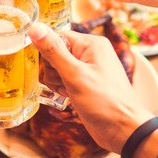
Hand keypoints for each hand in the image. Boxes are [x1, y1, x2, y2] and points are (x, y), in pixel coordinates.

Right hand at [29, 22, 151, 154]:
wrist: (123, 130)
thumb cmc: (104, 102)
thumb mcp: (75, 75)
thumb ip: (53, 51)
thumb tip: (35, 27)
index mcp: (92, 44)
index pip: (57, 37)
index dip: (50, 53)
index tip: (54, 69)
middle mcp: (91, 53)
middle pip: (55, 53)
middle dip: (53, 71)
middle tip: (66, 83)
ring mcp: (88, 69)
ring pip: (57, 68)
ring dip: (57, 82)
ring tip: (70, 92)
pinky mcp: (85, 83)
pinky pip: (64, 79)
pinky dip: (62, 88)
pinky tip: (69, 97)